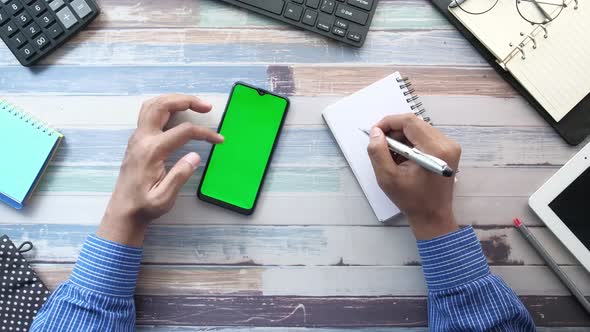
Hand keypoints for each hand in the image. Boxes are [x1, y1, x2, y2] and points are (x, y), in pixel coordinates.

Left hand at [97, 94, 223, 245]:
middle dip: (186, 101)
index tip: (219, 140)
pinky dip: (165, 106)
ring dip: (173, 100)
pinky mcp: (137, 140)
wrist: (123, 211)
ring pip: (153, 105)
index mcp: (152, 151)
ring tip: (193, 103)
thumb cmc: (144, 206)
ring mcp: (137, 137)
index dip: (204, 133)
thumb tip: (195, 156)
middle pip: (163, 106)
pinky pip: (149, 113)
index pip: (183, 131)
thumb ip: (180, 175)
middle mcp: (142, 139)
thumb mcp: (165, 197)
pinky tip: (176, 111)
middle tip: (206, 106)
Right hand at [367, 114, 460, 239]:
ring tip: (392, 156)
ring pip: (419, 129)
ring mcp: (449, 147)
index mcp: (435, 150)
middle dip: (394, 131)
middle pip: (414, 124)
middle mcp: (446, 144)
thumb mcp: (387, 178)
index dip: (388, 122)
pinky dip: (410, 143)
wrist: (433, 216)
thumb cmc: (411, 200)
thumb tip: (376, 132)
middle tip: (381, 146)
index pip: (409, 122)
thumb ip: (378, 152)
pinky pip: (424, 137)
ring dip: (401, 138)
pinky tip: (403, 158)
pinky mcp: (448, 151)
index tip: (374, 133)